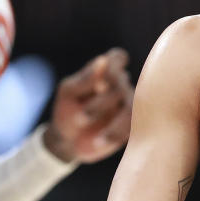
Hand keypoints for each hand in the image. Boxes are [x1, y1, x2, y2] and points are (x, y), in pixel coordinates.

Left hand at [43, 48, 132, 163]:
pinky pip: (132, 127)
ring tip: (93, 137)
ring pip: (132, 107)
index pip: (118, 57)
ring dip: (112, 122)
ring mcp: (128, 105)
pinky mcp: (131, 125)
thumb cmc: (67, 110)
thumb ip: (85, 78)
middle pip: (122, 84)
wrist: (67, 141)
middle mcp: (120, 85)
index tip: (98, 84)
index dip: (112, 66)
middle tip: (80, 118)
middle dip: (100, 103)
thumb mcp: (68, 93)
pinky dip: (115, 135)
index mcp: (105, 71)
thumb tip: (103, 60)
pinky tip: (99, 142)